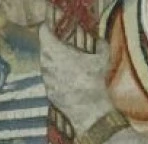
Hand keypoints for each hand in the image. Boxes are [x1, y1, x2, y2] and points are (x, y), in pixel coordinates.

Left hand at [38, 20, 112, 134]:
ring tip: (62, 59)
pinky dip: (54, 75)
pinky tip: (64, 77)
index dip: (47, 29)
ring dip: (51, 61)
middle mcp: (48, 66)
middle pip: (44, 50)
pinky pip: (48, 79)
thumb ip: (100, 45)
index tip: (51, 27)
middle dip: (50, 45)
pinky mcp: (49, 93)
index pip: (44, 34)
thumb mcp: (103, 59)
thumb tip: (99, 40)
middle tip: (59, 42)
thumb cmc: (96, 82)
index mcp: (58, 53)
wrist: (91, 111)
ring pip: (45, 65)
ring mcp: (47, 81)